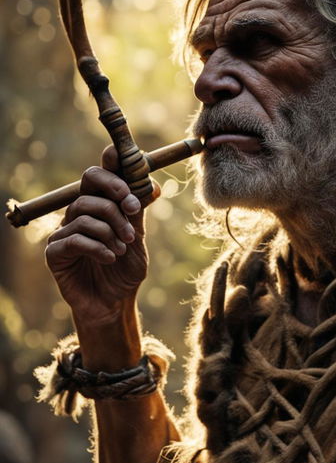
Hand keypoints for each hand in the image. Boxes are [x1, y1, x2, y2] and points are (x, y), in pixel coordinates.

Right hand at [45, 147, 158, 326]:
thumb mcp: (137, 240)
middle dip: (114, 190)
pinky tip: (110, 258)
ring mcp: (64, 231)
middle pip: (88, 180)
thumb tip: (152, 185)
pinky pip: (74, 238)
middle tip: (133, 209)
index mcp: (99, 205)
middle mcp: (79, 213)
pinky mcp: (55, 252)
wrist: (114, 304)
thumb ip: (137, 214)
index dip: (111, 161)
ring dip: (111, 228)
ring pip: (84, 210)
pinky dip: (98, 247)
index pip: (100, 173)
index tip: (127, 159)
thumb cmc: (124, 270)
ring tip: (124, 247)